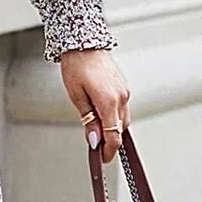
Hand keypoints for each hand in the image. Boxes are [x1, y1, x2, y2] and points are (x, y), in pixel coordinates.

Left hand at [60, 47, 130, 163]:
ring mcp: (125, 92)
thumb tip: (94, 140)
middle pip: (120, 129)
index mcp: (109, 101)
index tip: (102, 158)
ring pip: (122, 119)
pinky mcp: (124, 87)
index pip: (114, 135)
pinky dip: (113, 116)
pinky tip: (101, 114)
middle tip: (95, 146)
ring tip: (95, 128)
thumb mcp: (76, 96)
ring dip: (111, 127)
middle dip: (109, 140)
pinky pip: (122, 108)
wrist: (84, 42)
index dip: (109, 151)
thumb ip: (88, 120)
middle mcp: (121, 97)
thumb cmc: (76, 66)